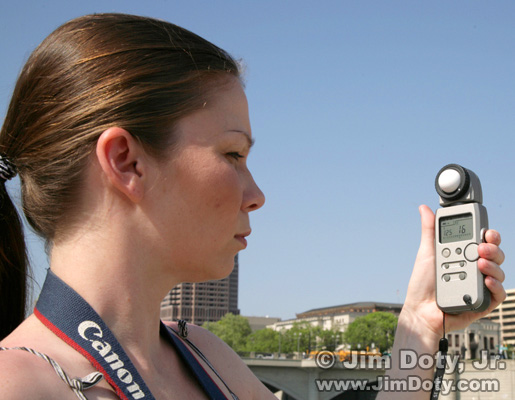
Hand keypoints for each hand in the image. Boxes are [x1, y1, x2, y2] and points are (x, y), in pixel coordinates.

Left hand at [401, 205, 505, 339]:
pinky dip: (495, 286)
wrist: (420, 309)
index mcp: (465, 256)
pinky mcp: (483, 303)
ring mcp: (480, 285)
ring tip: (480, 263)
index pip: (484, 242)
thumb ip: (429, 230)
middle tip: (481, 247)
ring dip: (494, 265)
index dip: (490, 235)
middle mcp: (475, 269)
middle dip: (493, 248)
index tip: (487, 231)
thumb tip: (424, 208)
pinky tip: (486, 281)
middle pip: (495, 255)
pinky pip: (498, 295)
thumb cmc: (423, 283)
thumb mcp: (427, 252)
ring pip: (499, 272)